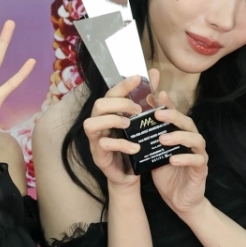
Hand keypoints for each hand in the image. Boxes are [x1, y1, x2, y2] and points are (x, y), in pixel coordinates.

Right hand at [83, 74, 146, 191]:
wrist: (131, 174)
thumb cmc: (135, 144)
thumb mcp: (143, 121)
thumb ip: (148, 98)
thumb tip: (155, 73)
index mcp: (109, 113)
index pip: (111, 93)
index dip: (123, 84)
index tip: (139, 78)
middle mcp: (98, 124)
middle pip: (98, 105)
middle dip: (118, 104)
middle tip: (138, 109)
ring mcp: (95, 140)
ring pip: (91, 124)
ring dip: (112, 121)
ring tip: (129, 124)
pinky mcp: (98, 156)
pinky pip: (103, 145)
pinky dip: (121, 144)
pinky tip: (135, 147)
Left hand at [148, 96, 209, 215]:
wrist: (180, 200)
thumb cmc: (167, 175)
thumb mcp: (154, 154)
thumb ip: (149, 138)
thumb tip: (134, 122)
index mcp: (181, 135)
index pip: (176, 115)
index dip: (169, 103)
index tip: (158, 94)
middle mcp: (192, 141)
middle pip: (187, 123)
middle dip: (173, 116)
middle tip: (158, 114)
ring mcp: (199, 154)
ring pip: (195, 139)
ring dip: (179, 136)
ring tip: (163, 139)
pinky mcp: (201, 169)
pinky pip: (197, 160)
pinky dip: (185, 158)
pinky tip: (173, 159)